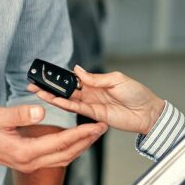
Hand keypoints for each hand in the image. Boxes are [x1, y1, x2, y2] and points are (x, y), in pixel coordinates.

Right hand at [0, 104, 105, 172]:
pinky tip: (75, 140)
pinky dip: (68, 148)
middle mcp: (29, 162)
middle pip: (67, 154)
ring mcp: (29, 164)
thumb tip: (42, 110)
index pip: (60, 142)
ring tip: (94, 133)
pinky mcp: (27, 161)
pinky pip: (54, 157)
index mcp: (25, 152)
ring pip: (62, 158)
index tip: (95, 124)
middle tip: (102, 127)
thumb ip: (20, 114)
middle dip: (87, 141)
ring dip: (80, 146)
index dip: (80, 133)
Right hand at [28, 65, 165, 134]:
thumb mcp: (117, 79)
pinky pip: (77, 109)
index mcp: (97, 81)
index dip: (61, 76)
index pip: (74, 78)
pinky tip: (55, 101)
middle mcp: (91, 93)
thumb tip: (78, 69)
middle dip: (51, 88)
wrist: (148, 112)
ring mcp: (92, 104)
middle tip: (35, 85)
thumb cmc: (138, 93)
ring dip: (53, 97)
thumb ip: (95, 77)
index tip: (46, 74)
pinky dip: (65, 106)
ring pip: (68, 100)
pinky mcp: (95, 115)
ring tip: (39, 93)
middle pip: (67, 90)